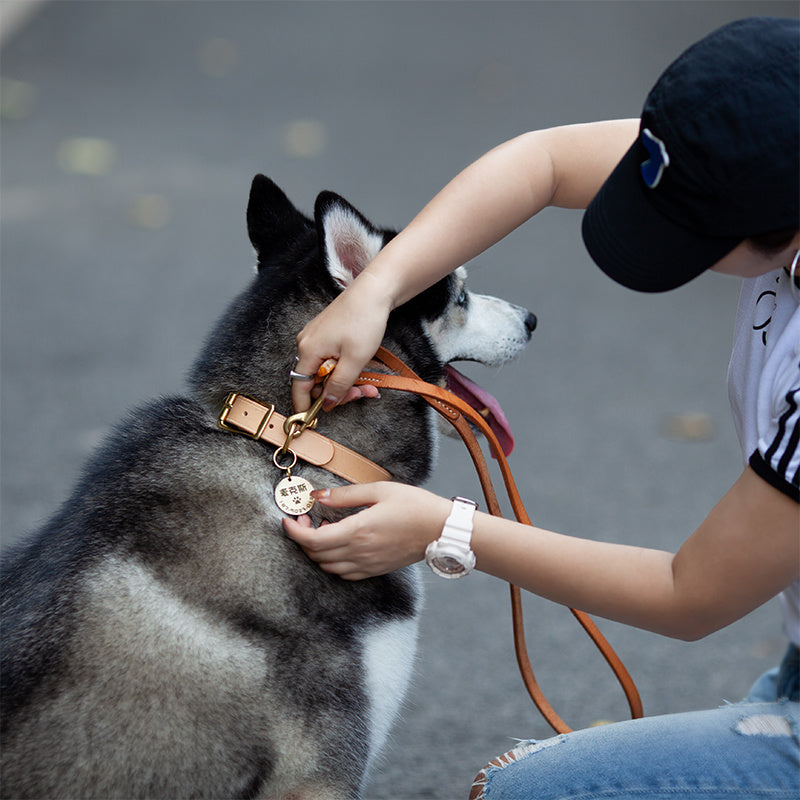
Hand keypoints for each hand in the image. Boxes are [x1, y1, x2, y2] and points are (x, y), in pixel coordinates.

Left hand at [282, 482, 452, 579]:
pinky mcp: (375, 570)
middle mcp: (359, 553)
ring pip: (327, 567)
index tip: (287, 519)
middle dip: (303, 538)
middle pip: (316, 555)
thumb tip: (317, 496)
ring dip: (317, 550)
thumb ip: (345, 495)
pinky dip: (332, 561)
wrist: (442, 530)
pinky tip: (339, 543)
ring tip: (324, 528)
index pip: (312, 540)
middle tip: (305, 518)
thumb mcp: (379, 490)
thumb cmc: (415, 506)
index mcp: (358, 531)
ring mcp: (368, 565)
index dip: (293, 532)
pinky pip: (344, 573)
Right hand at [292, 273, 393, 412]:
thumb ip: (339, 385)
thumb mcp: (355, 360)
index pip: (299, 386)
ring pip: (327, 371)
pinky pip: (332, 359)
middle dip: (339, 391)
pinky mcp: (327, 334)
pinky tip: (363, 368)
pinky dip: (347, 368)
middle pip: (316, 381)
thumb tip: (326, 404)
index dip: (305, 406)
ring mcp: (316, 338)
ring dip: (348, 381)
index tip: (312, 420)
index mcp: (308, 350)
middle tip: (363, 393)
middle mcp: (307, 344)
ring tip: (370, 383)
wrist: (374, 291)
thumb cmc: (364, 321)